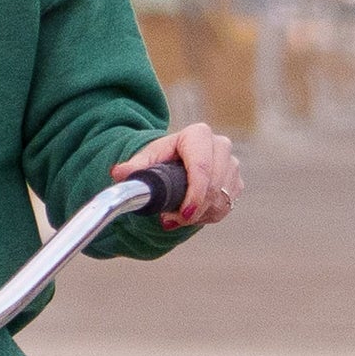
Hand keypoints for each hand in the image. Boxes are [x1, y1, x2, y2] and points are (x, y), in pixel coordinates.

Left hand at [124, 119, 241, 227]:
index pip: (202, 167)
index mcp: (198, 135)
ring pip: (221, 199)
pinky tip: (191, 214)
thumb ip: (134, 167)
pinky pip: (226, 207)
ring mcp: (232, 164)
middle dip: (194, 209)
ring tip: (178, 216)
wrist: (177, 160)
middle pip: (215, 186)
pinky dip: (208, 216)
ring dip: (199, 214)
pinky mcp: (236, 182)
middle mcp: (220, 145)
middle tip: (173, 220)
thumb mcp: (147, 160)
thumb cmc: (161, 158)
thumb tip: (118, 172)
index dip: (195, 193)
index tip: (184, 214)